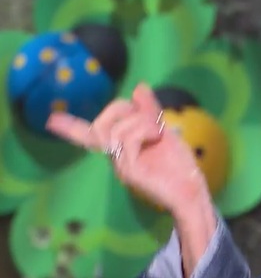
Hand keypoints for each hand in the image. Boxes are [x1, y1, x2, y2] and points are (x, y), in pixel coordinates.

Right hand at [46, 82, 210, 214]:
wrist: (192, 191)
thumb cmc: (179, 164)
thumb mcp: (164, 130)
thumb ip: (149, 110)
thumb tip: (138, 87)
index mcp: (121, 148)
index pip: (90, 136)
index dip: (71, 128)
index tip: (50, 121)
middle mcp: (116, 157)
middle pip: (102, 123)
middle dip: (122, 108)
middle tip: (152, 118)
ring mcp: (120, 166)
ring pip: (117, 129)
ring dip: (142, 121)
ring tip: (159, 132)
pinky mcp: (129, 172)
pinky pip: (128, 138)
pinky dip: (145, 129)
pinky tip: (158, 137)